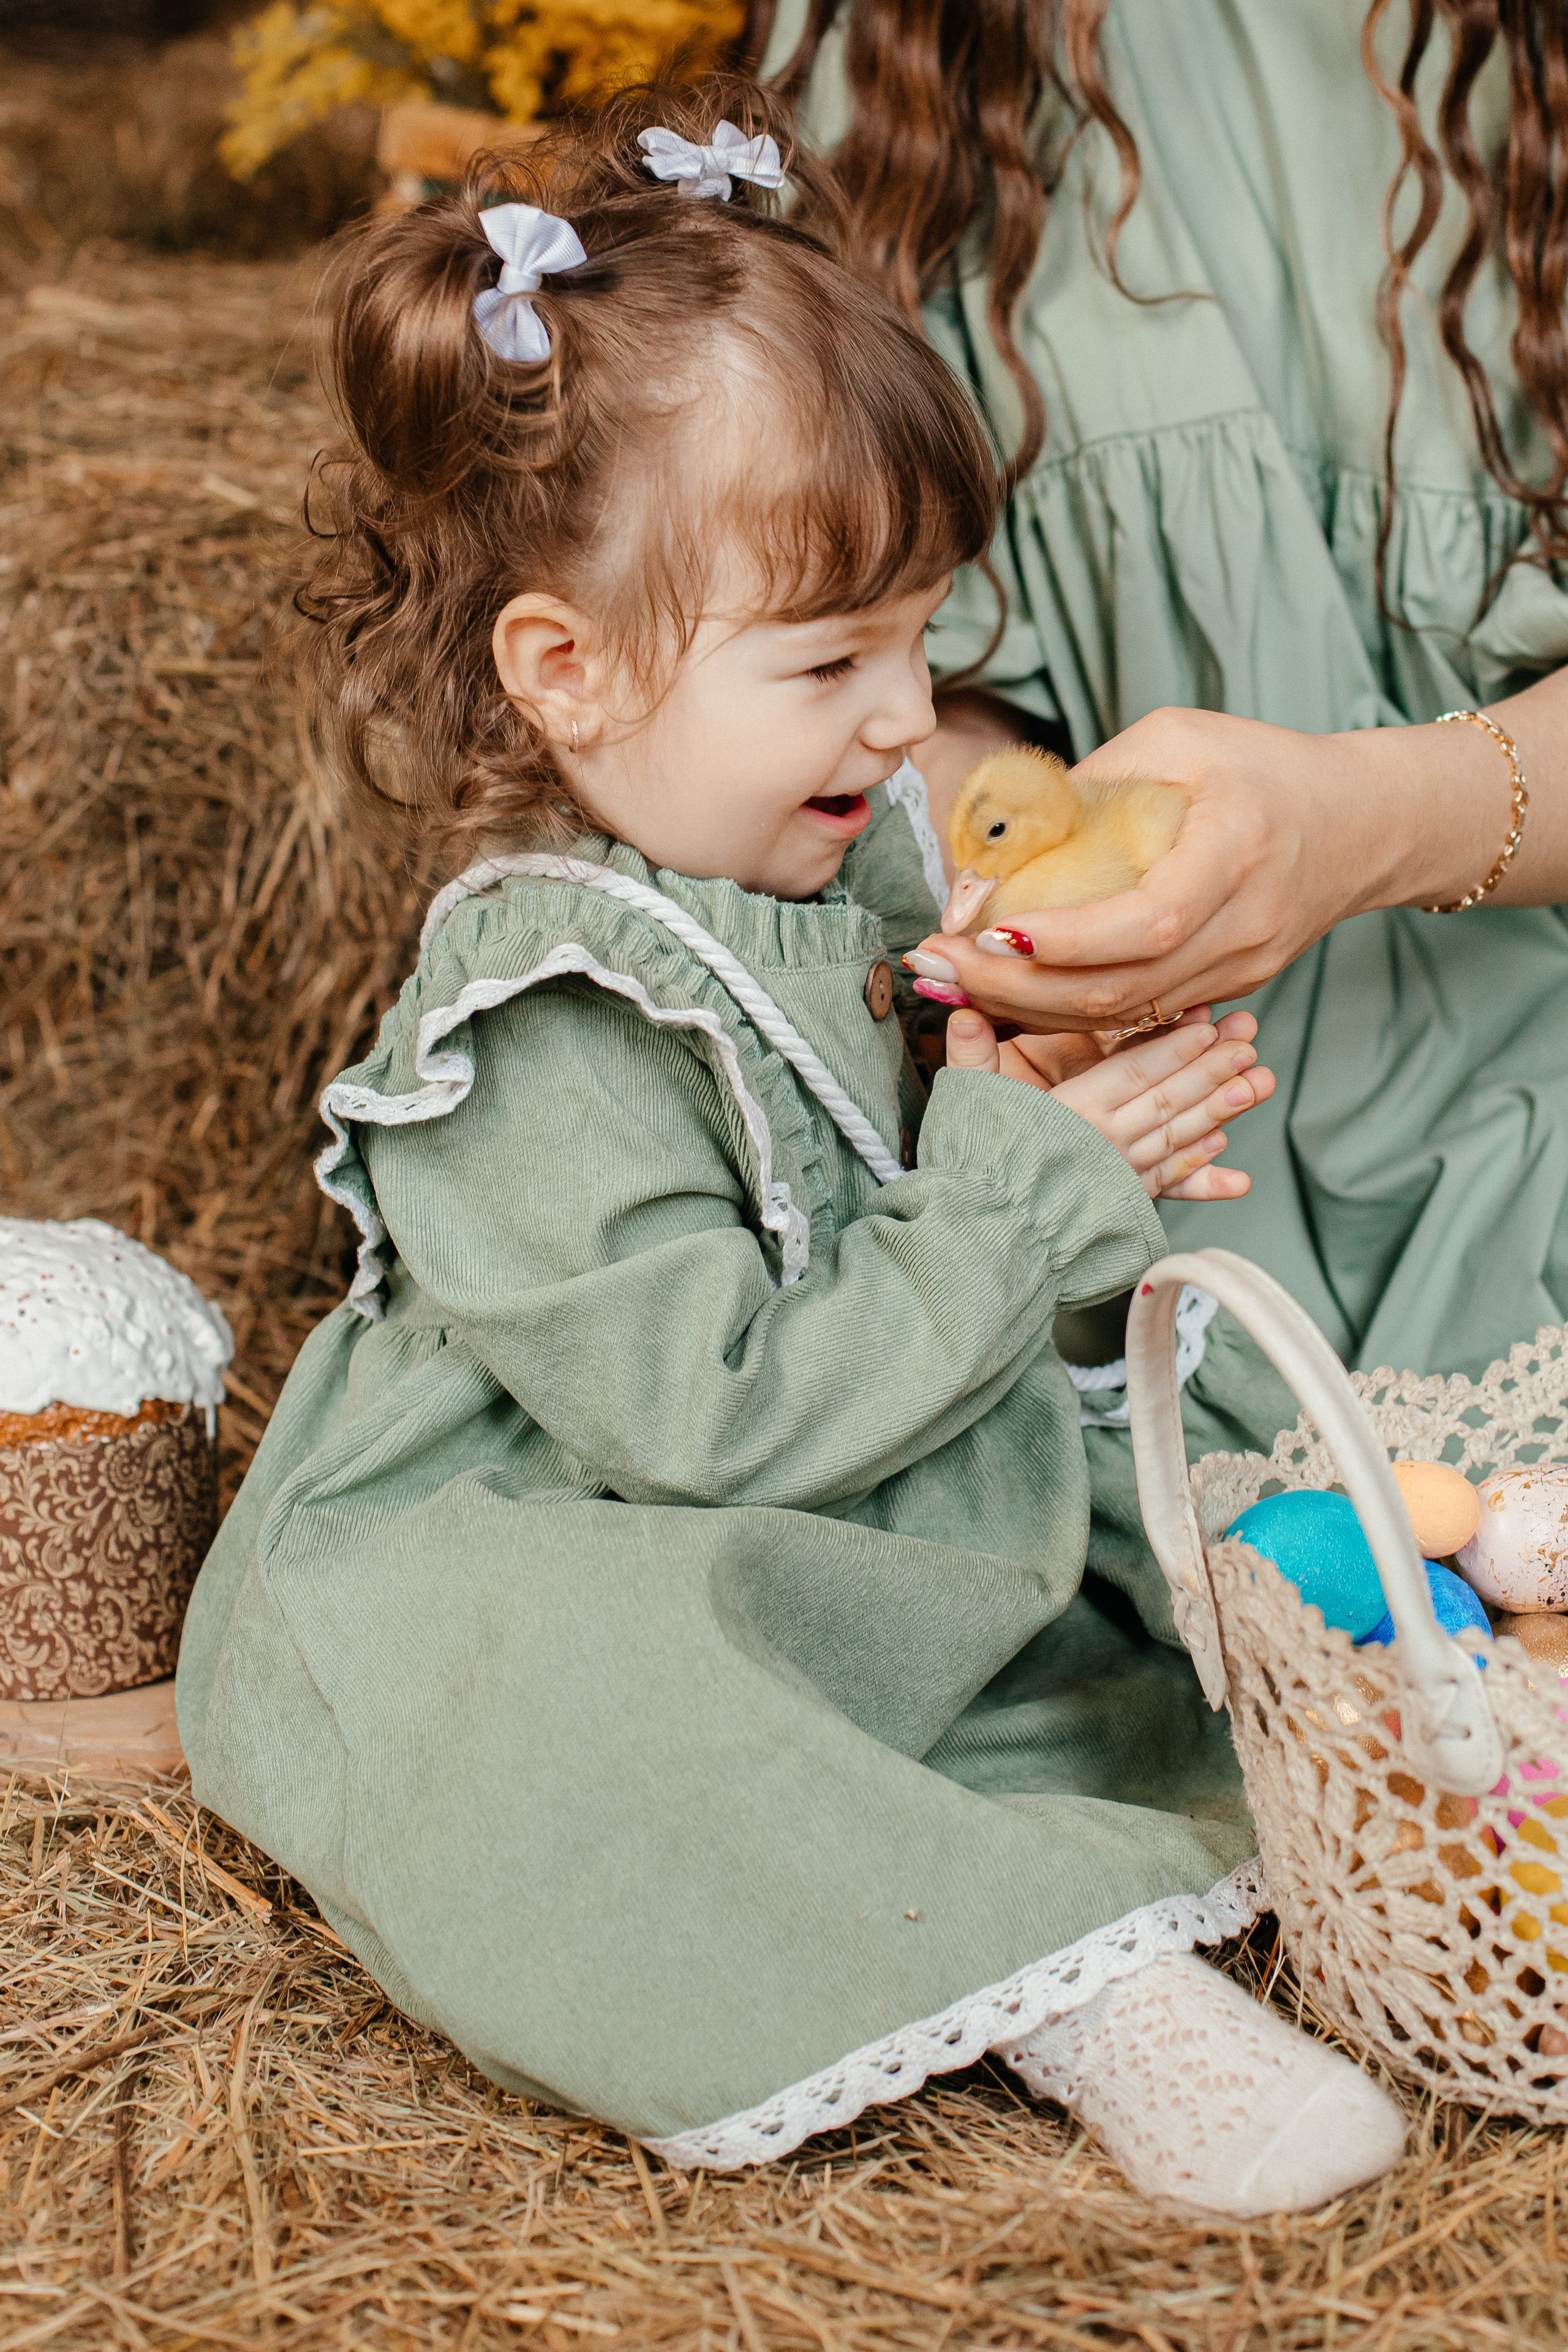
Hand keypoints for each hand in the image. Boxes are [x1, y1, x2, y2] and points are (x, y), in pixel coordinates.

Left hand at [914, 705, 1509, 1031]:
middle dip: (1018, 989)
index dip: (1068, 941)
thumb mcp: (1178, 739)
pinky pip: (1137, 1016)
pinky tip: (1008, 997)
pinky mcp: (1229, 991)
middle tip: (939, 964)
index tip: (995, 934)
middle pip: (1122, 988)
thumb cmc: (1262, 768)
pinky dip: (1066, 1013)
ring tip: (953, 982)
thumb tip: (997, 836)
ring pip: (1123, 1016)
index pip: (1149, 921)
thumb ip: (1091, 782)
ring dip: (1028, 1009)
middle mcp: (1245, 925)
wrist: (1362, 824)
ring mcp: (1240, 970)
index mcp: (1237, 850)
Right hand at [944, 1004, 1275, 1198]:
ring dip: (1218, 1111)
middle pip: (1166, 1099)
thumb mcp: (965, 1104)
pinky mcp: (1117, 1208)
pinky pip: (1165, 1183)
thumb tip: (964, 1014)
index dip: (1173, 1046)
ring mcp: (1116, 1177)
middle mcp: (1103, 1143)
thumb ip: (971, 1058)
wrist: (979, 1245)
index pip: (1132, 1071)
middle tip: (1248, 1044)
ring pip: (1176, 1137)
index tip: (1209, 1025)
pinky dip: (1196, 1168)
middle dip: (1211, 1069)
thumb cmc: (970, 1172)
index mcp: (1072, 1113)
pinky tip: (1221, 1153)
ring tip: (1255, 1086)